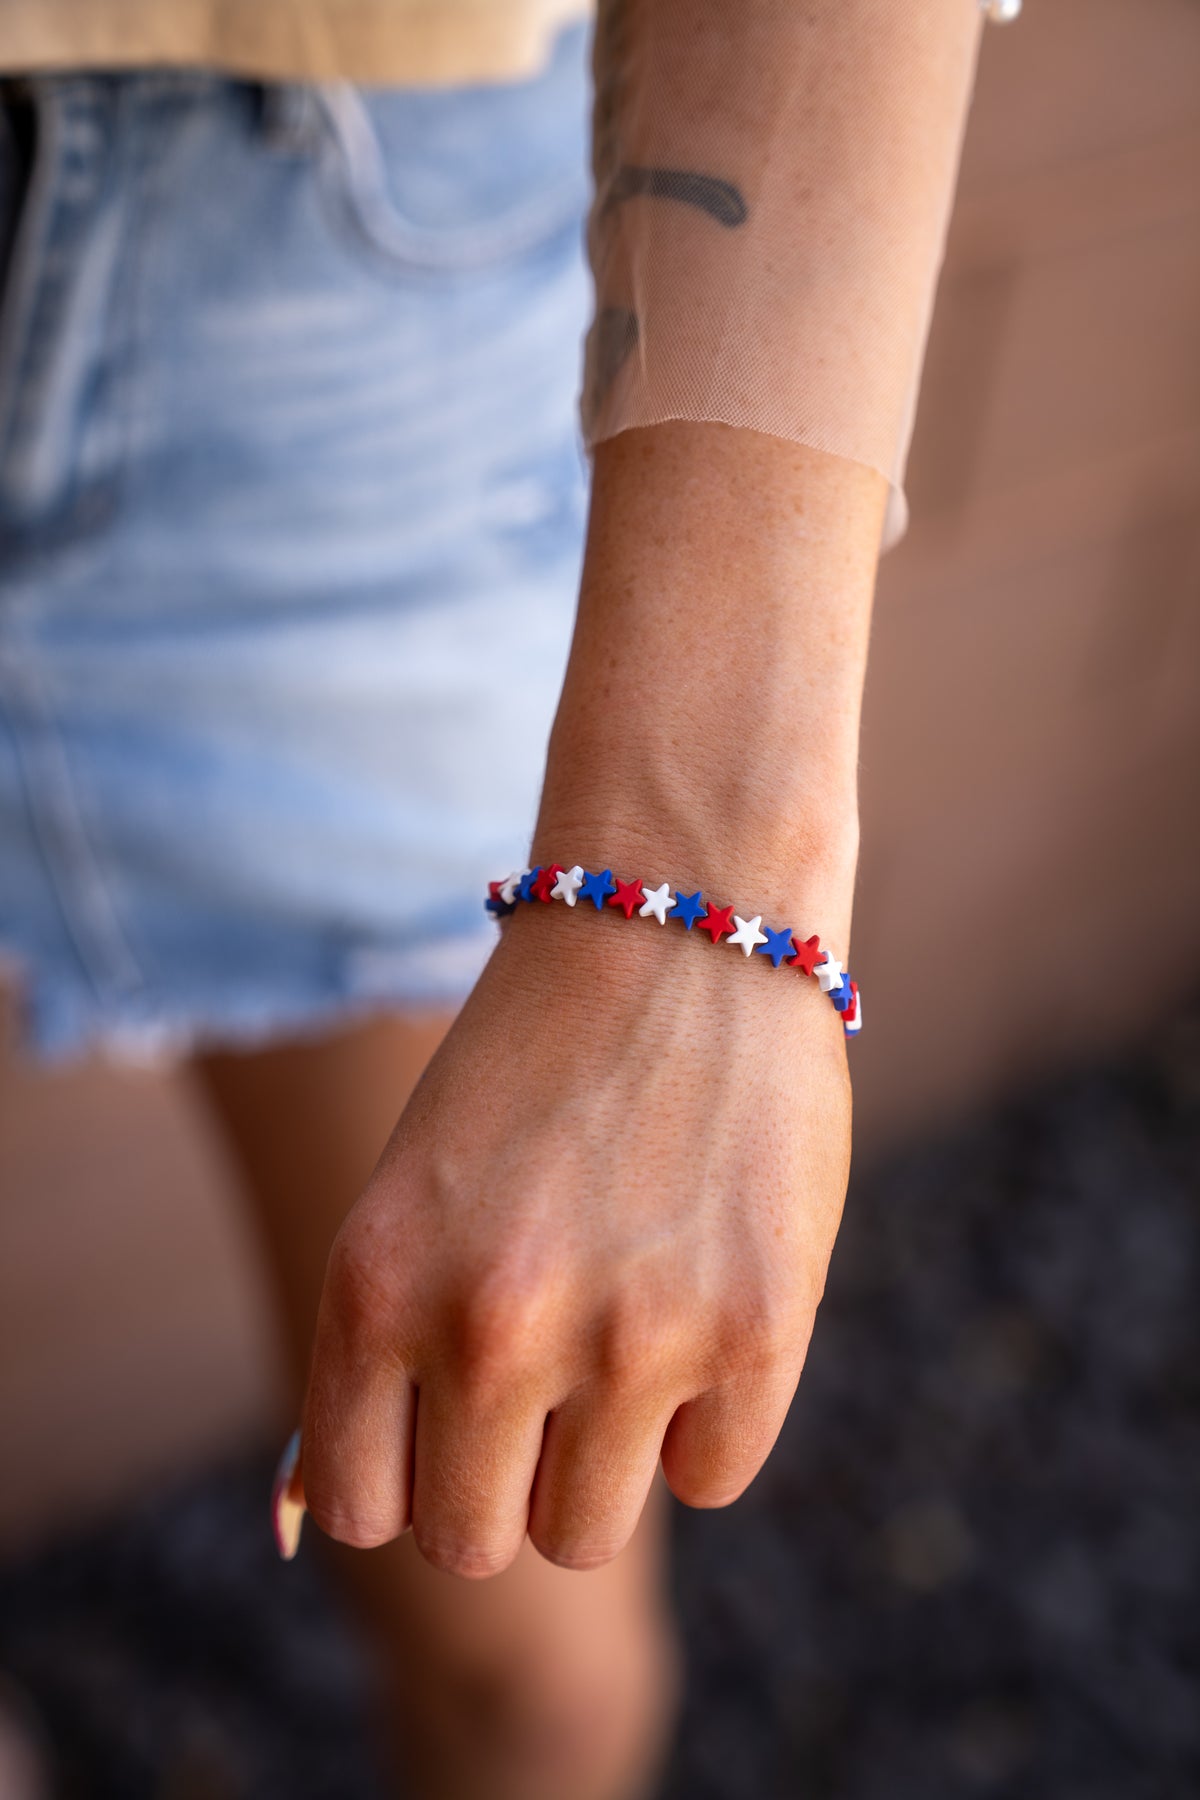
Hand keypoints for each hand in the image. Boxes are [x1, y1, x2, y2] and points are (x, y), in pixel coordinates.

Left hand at [298, 886, 851, 1576]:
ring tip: (624, 1341)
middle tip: (543, 1384)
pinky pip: (711, 1481)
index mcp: (377, 1284)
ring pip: (586, 1535)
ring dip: (601, 1465)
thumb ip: (373, 1353)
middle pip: (472, 1542)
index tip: (440, 1424)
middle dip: (501, 1481)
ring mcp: (630, 1337)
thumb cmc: (530, 1071)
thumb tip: (306, 1522)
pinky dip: (705, 1424)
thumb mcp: (409, 1197)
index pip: (354, 1509)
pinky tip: (702, 1309)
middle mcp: (490, 1327)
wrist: (679, 933)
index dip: (401, 1476)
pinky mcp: (755, 1332)